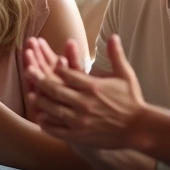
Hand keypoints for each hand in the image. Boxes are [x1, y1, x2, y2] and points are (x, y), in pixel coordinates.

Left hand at [25, 34, 146, 149]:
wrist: (140, 129)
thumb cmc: (132, 100)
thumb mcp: (125, 75)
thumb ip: (116, 55)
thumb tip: (113, 35)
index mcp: (93, 87)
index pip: (68, 74)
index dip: (55, 67)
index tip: (48, 61)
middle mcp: (84, 103)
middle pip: (56, 89)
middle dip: (40, 80)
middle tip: (28, 72)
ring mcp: (81, 120)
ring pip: (54, 109)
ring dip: (41, 101)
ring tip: (31, 96)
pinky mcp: (81, 135)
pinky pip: (59, 130)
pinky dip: (48, 125)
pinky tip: (41, 119)